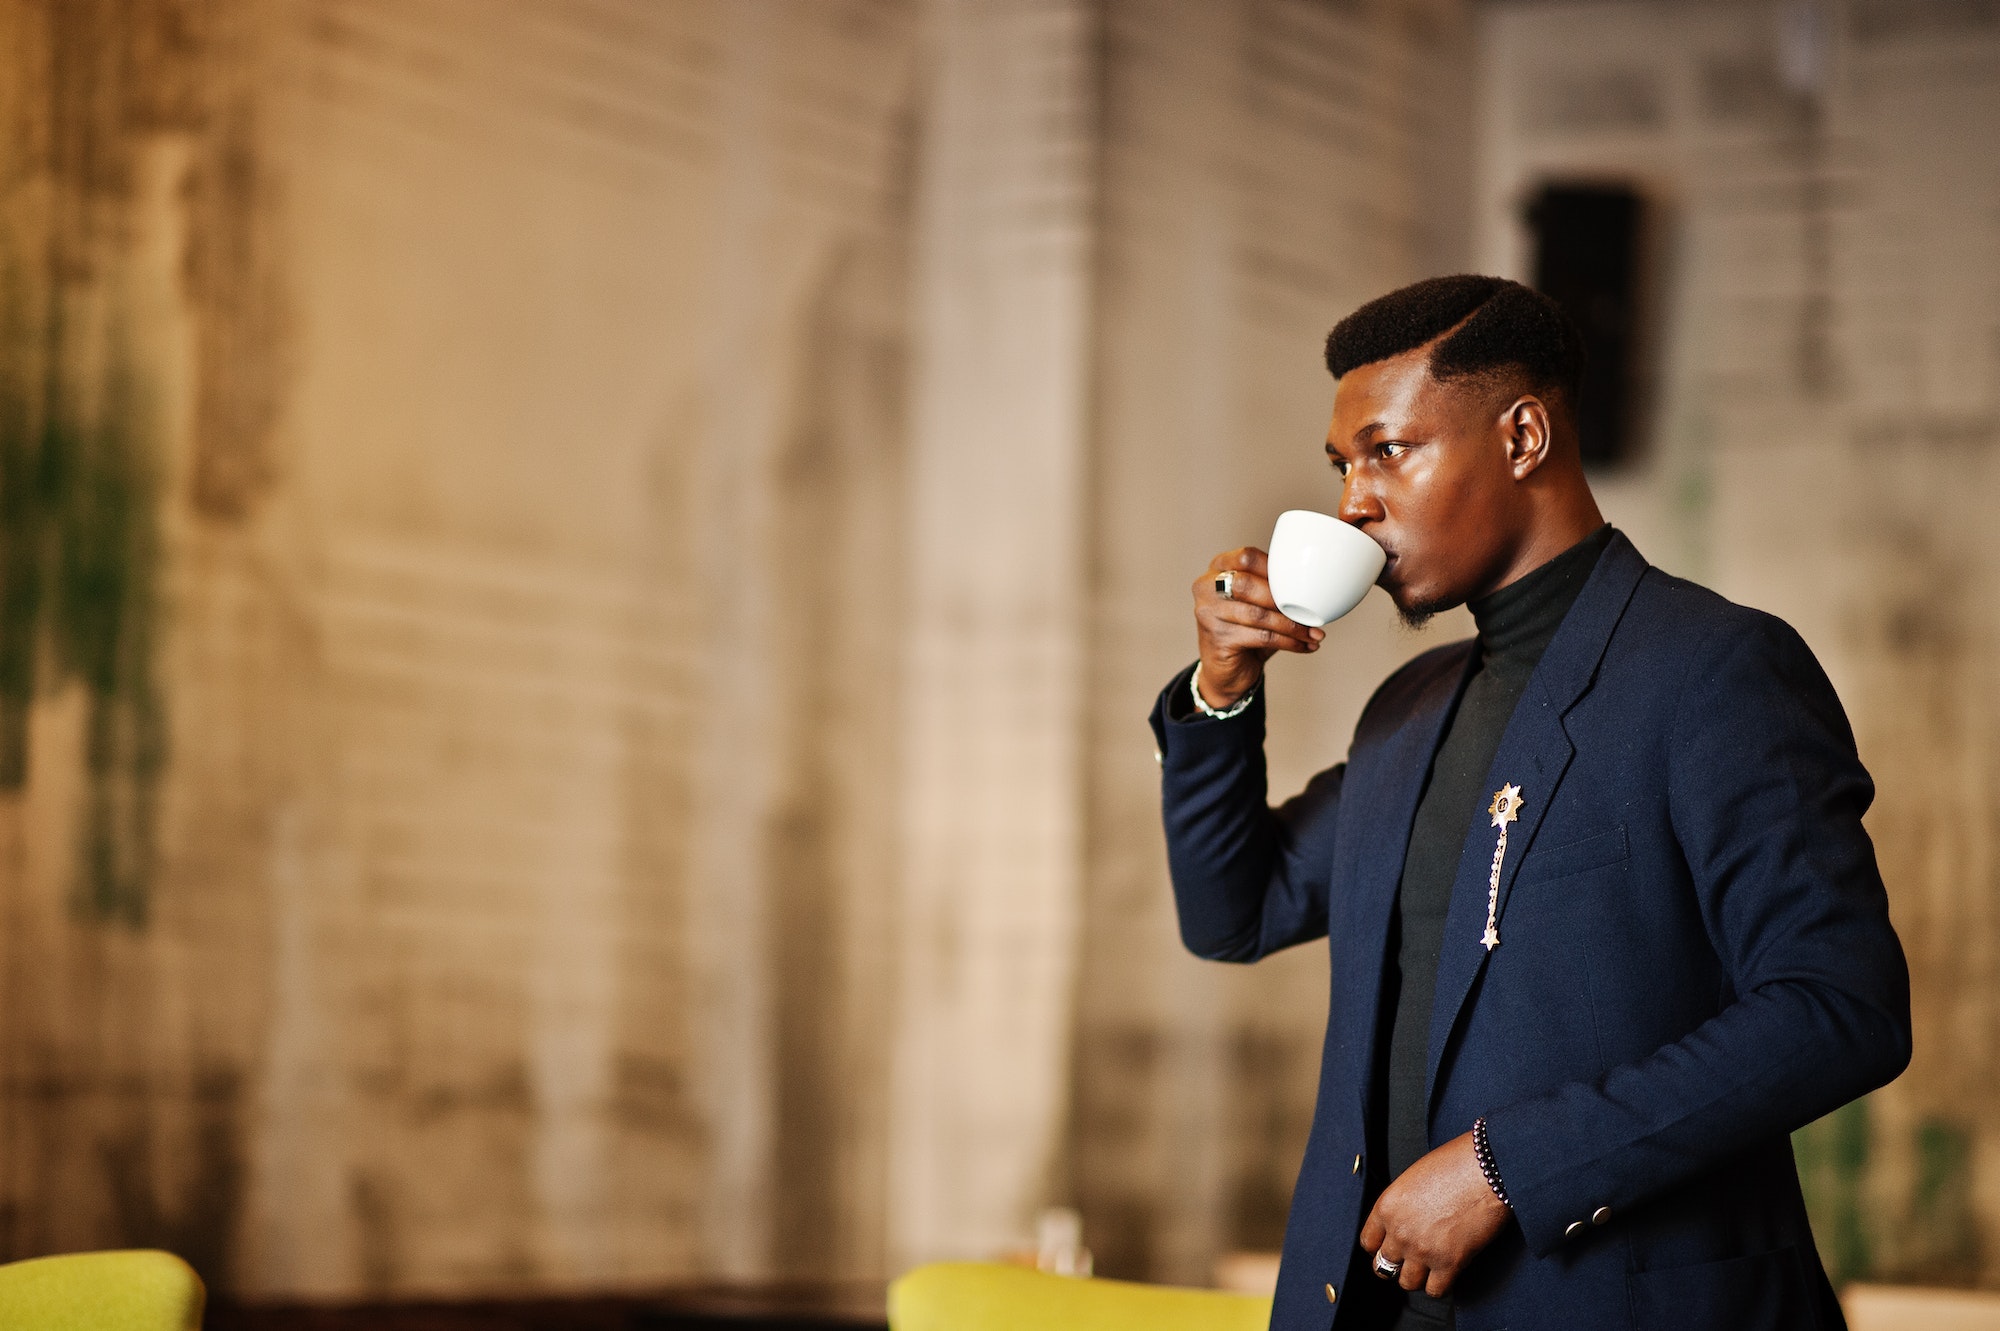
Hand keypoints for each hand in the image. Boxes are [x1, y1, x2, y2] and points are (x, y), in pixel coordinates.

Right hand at [1191, 548, 1322, 707]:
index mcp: (1217, 569)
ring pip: (1257, 614)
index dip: (1275, 569)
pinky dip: (1288, 642)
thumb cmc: (1246, 630)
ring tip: (1313, 633)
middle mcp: (1206, 588)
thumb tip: (1312, 587)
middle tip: (1308, 612)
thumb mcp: (1257, 602)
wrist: (1227, 670)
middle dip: (1283, 599)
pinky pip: (1261, 637)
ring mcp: (1208, 615)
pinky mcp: (1218, 639)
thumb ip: (1273, 588)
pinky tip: (1303, 645)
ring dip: (1292, 625)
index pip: (1246, 557)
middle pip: (1247, 584)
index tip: (1299, 584)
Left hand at [1359, 1132, 1509, 1298]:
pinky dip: (1441, 1285)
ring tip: (1431, 1266)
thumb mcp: (1413, 1179)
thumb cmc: (1455, 1164)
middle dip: (1397, 1264)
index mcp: (1387, 1206)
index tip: (1391, 1248)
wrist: (1486, 1169)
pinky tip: (1448, 1272)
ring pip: (1407, 1282)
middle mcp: (1399, 1231)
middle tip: (1412, 1260)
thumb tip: (1405, 1222)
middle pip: (1384, 1266)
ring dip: (1418, 1276)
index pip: (1369, 1242)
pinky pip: (1435, 1290)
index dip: (1381, 1247)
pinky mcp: (1449, 1262)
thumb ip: (1402, 1205)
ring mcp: (1423, 1249)